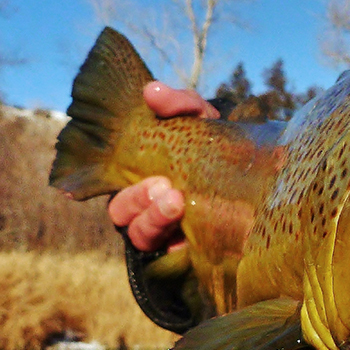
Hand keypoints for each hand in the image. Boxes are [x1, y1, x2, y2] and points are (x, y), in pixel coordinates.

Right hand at [108, 82, 219, 251]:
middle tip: (162, 186)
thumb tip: (152, 92)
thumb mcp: (201, 119)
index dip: (92, 179)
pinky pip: (173, 257)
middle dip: (137, 199)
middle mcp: (145, 206)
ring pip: (141, 235)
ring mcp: (165, 232)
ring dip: (154, 220)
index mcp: (137, 174)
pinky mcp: (189, 252)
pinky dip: (179, 246)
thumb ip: (180, 103)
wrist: (258, 176)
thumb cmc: (215, 145)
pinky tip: (189, 235)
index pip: (108, 178)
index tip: (97, 176)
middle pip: (121, 212)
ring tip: (176, 203)